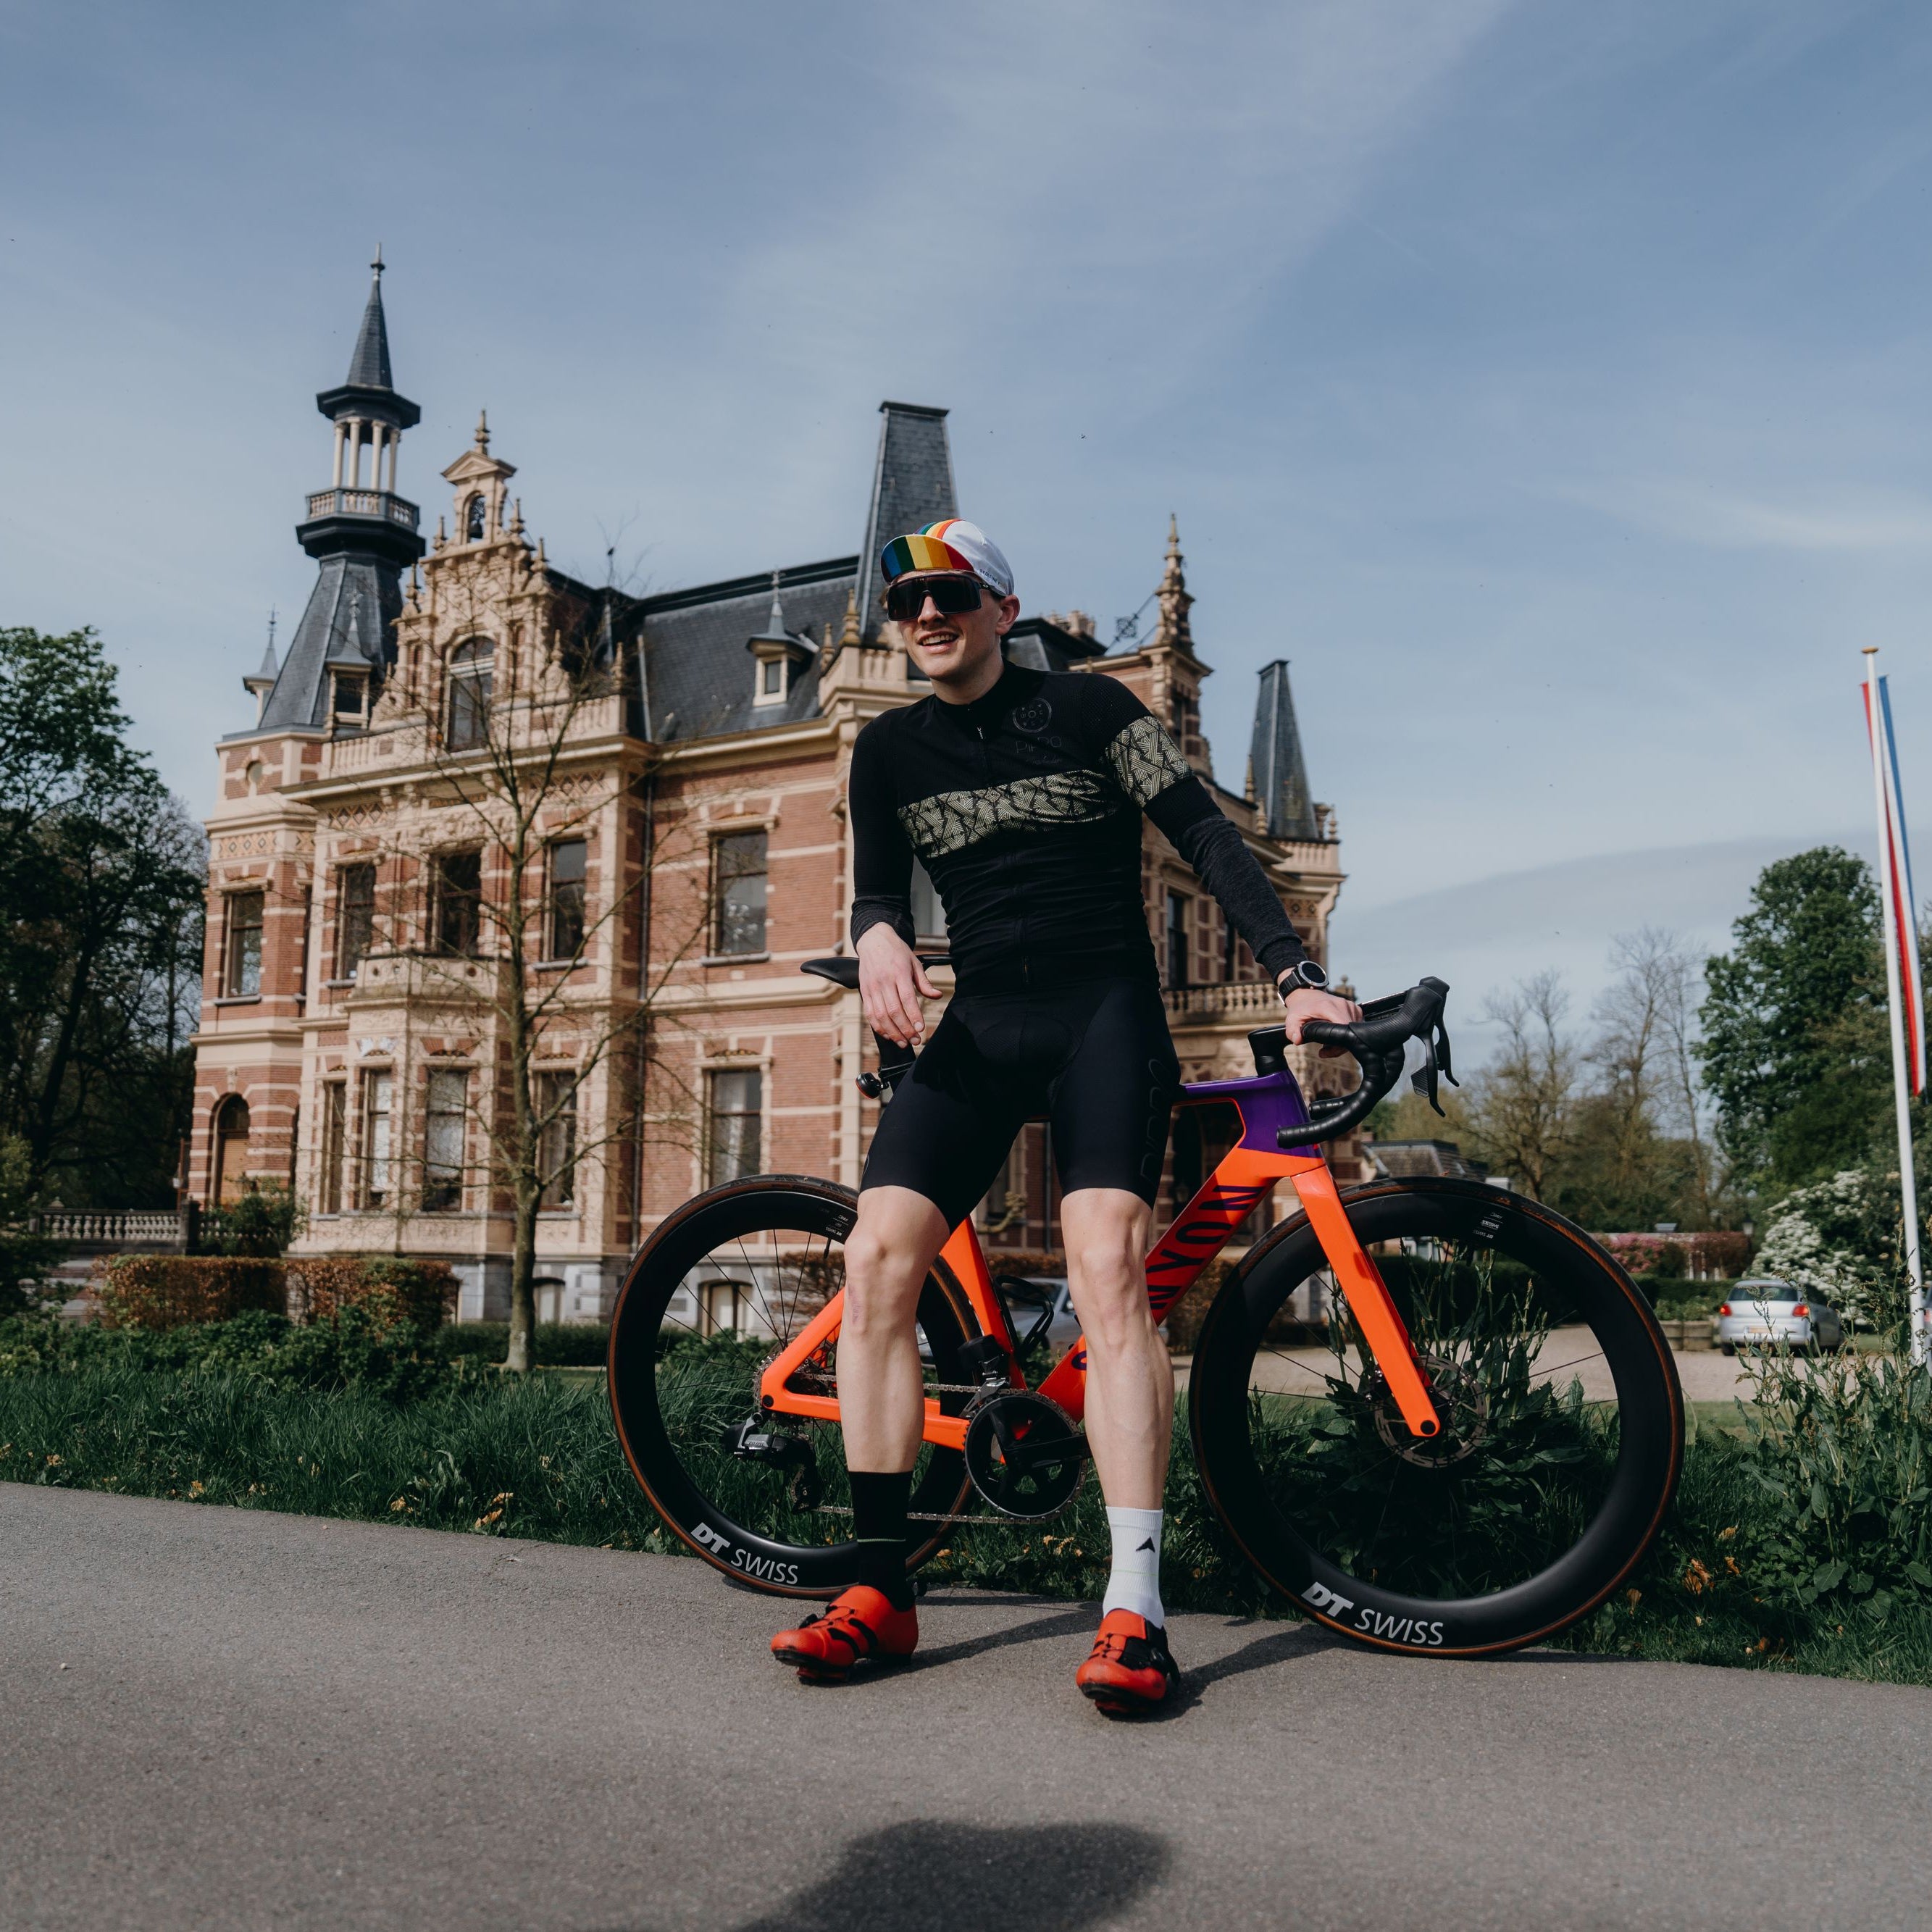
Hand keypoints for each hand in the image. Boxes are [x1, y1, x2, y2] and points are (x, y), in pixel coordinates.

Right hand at [857, 925, 938, 1046]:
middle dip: (905, 1029)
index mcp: (899, 973)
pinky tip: (889, 1034)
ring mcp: (872, 988)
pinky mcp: (864, 992)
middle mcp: (884, 981)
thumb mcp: (914, 963)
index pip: (907, 998)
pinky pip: (869, 1014)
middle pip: (893, 1011)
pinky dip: (879, 1027)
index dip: (913, 1016)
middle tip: (915, 1041)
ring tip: (904, 1042)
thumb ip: (924, 982)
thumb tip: (936, 996)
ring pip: (880, 1015)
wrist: (873, 940)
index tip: (920, 1029)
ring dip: (892, 1032)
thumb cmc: (896, 952)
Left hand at [1279, 984, 1362, 1057]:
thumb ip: (1292, 1031)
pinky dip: (1347, 1033)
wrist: (1307, 995)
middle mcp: (1342, 1004)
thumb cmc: (1300, 1008)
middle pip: (1349, 1032)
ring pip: (1354, 1030)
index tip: (1325, 1050)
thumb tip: (1297, 1040)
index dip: (1337, 1044)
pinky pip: (1356, 1026)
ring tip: (1328, 1043)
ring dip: (1343, 1040)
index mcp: (1328, 1007)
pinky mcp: (1355, 1008)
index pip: (1343, 1028)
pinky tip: (1336, 1034)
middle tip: (1325, 1050)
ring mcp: (1350, 1005)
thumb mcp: (1292, 1020)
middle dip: (1339, 1046)